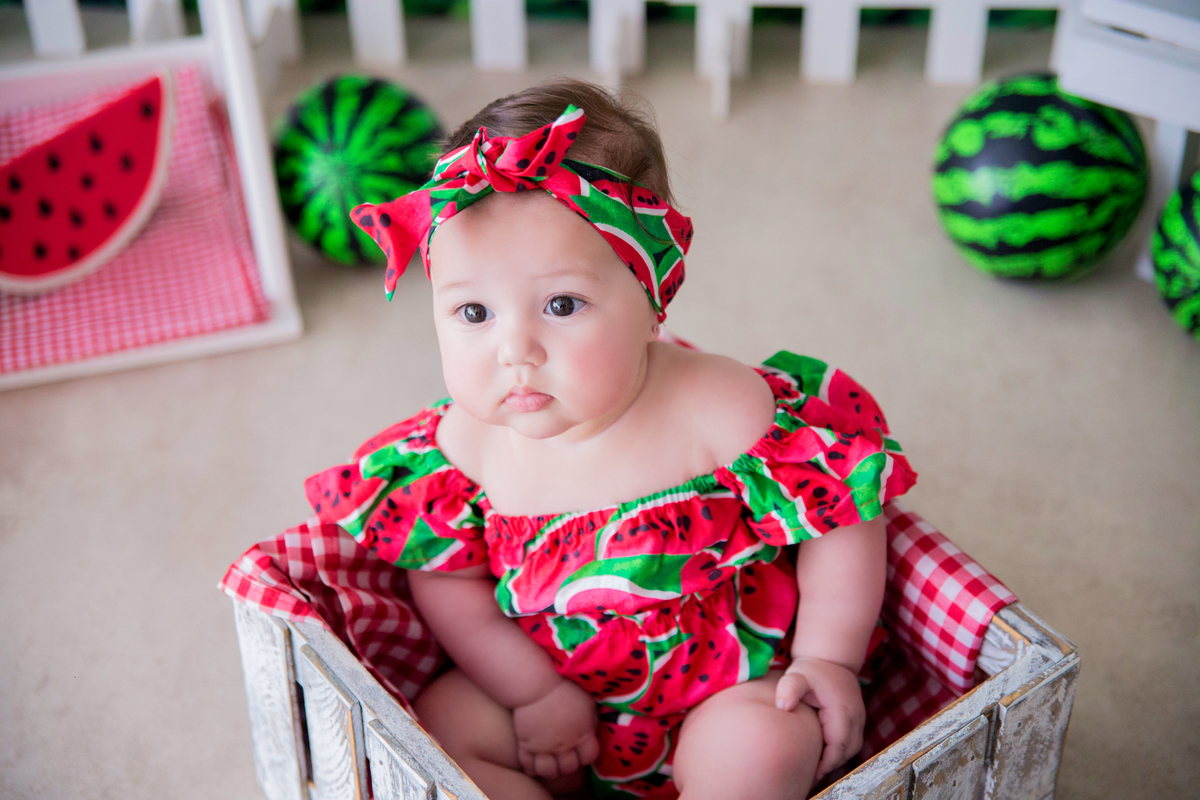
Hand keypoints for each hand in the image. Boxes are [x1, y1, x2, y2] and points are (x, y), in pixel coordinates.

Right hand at [511, 679, 599, 779]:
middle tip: (564, 757)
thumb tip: (592, 731)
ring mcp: (544, 748)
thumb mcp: (587, 702)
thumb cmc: (564, 688)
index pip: (590, 757)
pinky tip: (533, 764)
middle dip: (568, 765)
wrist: (537, 686)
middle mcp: (565, 745)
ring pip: (549, 772)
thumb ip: (591, 721)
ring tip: (550, 762)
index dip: (586, 755)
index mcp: (583, 734)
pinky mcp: (526, 745)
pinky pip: (528, 766)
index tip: (582, 750)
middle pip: (569, 768)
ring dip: (551, 770)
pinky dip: (531, 769)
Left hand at [775, 657, 865, 779]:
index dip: (826, 763)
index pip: (838, 746)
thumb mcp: (796, 676)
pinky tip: (822, 754)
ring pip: (851, 749)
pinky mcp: (856, 719)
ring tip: (815, 767)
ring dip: (836, 759)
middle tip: (810, 776)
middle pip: (847, 751)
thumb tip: (782, 707)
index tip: (810, 773)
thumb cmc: (811, 669)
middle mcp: (855, 717)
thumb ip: (789, 689)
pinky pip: (850, 742)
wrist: (830, 657)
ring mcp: (859, 718)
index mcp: (842, 711)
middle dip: (830, 765)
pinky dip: (839, 751)